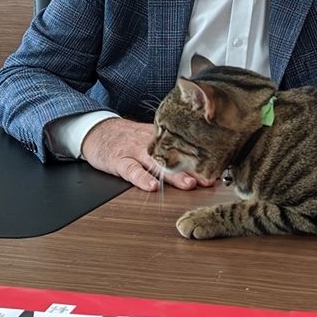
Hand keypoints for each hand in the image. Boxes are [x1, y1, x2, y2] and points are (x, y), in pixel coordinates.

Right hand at [81, 117, 213, 191]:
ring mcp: (134, 151)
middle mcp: (151, 143)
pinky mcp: (119, 160)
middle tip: (210, 179)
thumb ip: (171, 145)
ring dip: (174, 175)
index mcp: (161, 137)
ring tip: (189, 184)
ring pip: (157, 163)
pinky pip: (131, 170)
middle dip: (194, 169)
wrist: (97, 130)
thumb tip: (199, 159)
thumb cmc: (127, 137)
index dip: (201, 158)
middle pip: (175, 156)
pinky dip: (142, 178)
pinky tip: (153, 187)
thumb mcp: (151, 137)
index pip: (184, 147)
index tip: (219, 167)